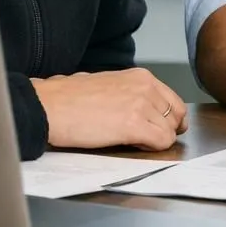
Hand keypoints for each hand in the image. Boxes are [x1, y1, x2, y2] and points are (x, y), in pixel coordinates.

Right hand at [32, 67, 186, 150]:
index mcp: (141, 77)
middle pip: (177, 116)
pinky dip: (152, 148)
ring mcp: (141, 105)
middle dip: (167, 130)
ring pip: (170, 131)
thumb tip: (141, 108)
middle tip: (150, 140)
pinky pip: (161, 141)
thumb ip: (130, 93)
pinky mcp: (133, 125)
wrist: (48, 106)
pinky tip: (133, 145)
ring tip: (133, 141)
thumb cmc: (68, 98)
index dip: (169, 119)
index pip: (173, 101)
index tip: (161, 129)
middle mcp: (146, 87)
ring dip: (156, 140)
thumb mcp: (109, 85)